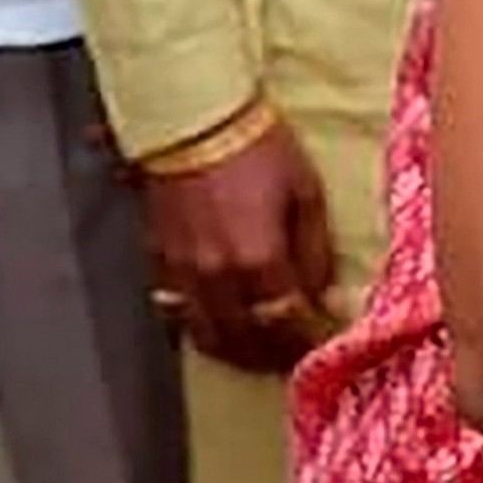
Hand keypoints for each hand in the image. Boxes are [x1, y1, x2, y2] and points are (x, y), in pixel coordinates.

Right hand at [143, 113, 337, 372]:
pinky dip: (202, 332)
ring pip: (208, 336)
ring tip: (261, 358)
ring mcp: (181, 273)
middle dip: (274, 357)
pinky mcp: (157, 261)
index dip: (307, 341)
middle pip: (246, 340)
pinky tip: (220, 332)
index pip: (286, 322)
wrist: (194, 119)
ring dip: (237, 354)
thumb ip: (314, 249)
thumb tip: (324, 293)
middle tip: (296, 363)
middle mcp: (215, 277)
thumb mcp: (306, 190)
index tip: (325, 347)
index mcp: (257, 258)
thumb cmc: (259, 146)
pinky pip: (177, 314)